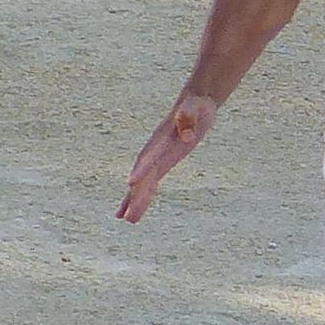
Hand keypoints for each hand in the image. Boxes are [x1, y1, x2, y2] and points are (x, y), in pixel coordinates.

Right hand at [118, 86, 221, 220]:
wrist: (195, 103)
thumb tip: (188, 136)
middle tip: (128, 217)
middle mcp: (155, 150)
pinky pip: (151, 183)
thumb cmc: (196, 105)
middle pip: (143, 176)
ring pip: (145, 183)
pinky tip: (134, 210)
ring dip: (137, 201)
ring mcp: (157, 157)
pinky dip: (143, 196)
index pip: (149, 156)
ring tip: (128, 220)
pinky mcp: (163, 162)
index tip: (130, 184)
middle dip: (135, 195)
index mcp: (161, 139)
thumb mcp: (196, 107)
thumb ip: (189, 117)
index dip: (140, 169)